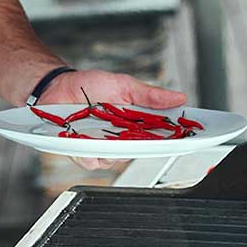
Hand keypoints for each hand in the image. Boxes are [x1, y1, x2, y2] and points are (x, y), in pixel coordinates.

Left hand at [40, 69, 187, 170]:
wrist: (57, 86)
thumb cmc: (89, 86)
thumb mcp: (123, 85)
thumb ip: (149, 95)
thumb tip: (179, 97)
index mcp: (134, 124)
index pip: (159, 136)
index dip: (175, 139)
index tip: (188, 137)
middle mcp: (120, 139)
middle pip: (139, 152)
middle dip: (144, 146)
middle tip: (144, 135)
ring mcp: (100, 147)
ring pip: (115, 160)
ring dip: (112, 148)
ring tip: (106, 133)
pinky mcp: (81, 152)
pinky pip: (90, 161)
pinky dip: (89, 153)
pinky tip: (86, 141)